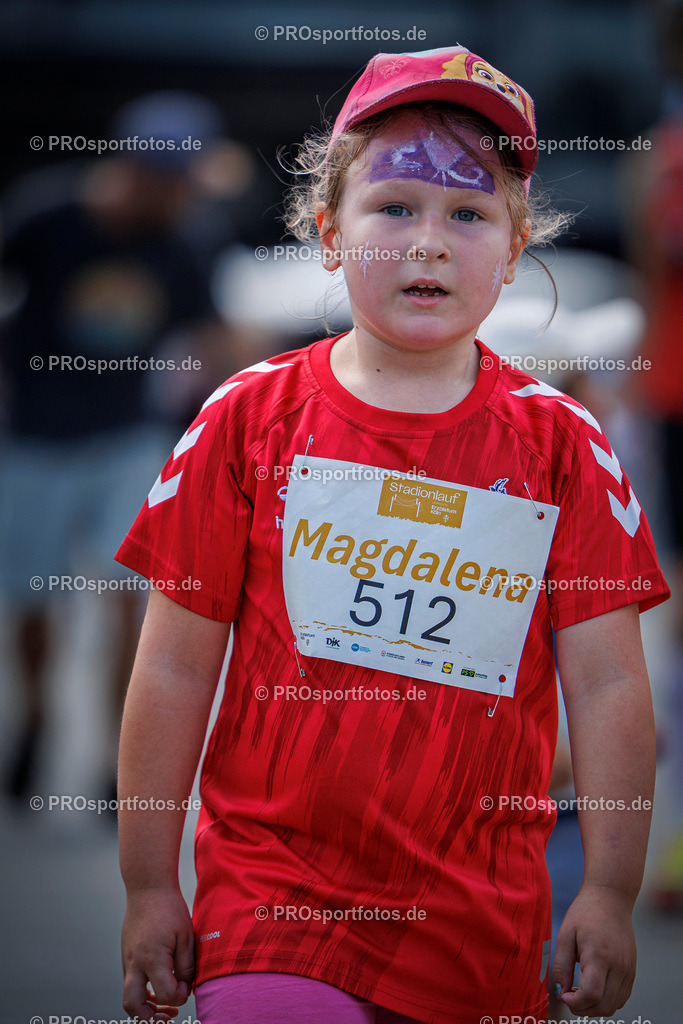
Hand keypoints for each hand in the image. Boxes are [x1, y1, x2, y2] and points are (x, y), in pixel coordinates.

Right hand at [121, 887, 194, 1021]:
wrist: (147, 888)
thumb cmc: (170, 909)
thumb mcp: (186, 936)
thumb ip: (186, 966)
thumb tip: (185, 989)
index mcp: (152, 958)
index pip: (165, 994)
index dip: (179, 997)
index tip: (188, 986)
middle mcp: (134, 963)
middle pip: (132, 1006)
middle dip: (150, 1019)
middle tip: (170, 1016)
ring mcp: (127, 961)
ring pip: (129, 997)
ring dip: (146, 1008)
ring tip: (167, 1009)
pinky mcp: (126, 956)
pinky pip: (130, 983)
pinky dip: (143, 993)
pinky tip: (158, 990)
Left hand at [553, 883, 636, 1016]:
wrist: (611, 898)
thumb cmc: (585, 913)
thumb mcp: (566, 934)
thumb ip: (562, 965)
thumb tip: (561, 991)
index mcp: (600, 955)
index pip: (592, 994)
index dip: (576, 1002)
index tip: (564, 994)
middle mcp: (619, 966)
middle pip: (604, 1005)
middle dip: (583, 1009)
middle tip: (569, 995)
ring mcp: (629, 969)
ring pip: (614, 1005)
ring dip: (595, 1007)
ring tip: (580, 991)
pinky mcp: (632, 970)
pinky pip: (622, 997)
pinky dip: (607, 1001)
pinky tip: (593, 988)